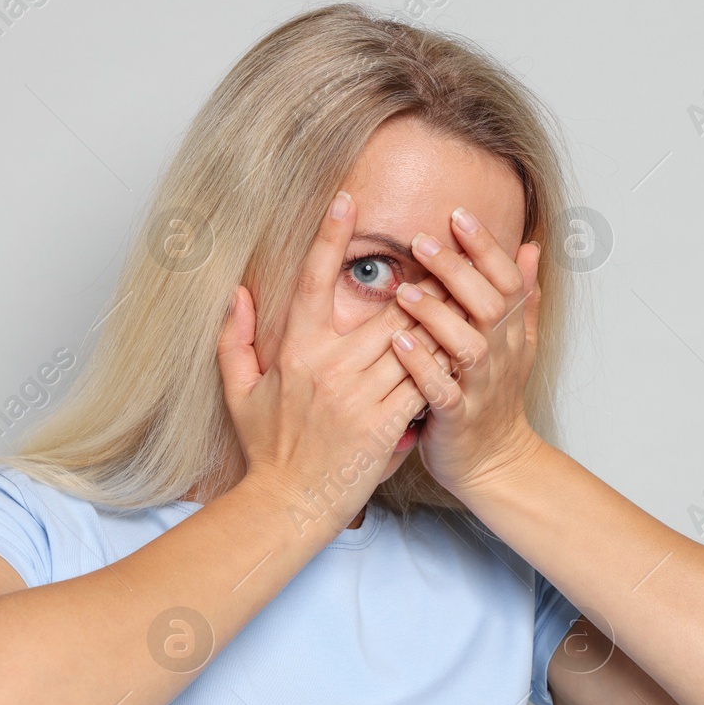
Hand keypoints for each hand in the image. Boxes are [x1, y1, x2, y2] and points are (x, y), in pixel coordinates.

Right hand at [215, 191, 458, 534]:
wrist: (288, 505)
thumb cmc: (267, 449)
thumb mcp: (238, 392)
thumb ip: (235, 339)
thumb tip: (236, 291)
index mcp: (295, 351)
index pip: (311, 280)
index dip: (329, 237)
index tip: (347, 199)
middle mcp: (329, 367)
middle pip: (387, 309)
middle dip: (420, 282)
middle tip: (446, 251)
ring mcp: (359, 396)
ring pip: (412, 341)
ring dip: (441, 318)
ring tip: (469, 291)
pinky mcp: (385, 424)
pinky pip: (422, 381)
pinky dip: (442, 363)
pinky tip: (463, 347)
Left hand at [387, 206, 545, 498]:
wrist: (494, 463)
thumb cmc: (494, 397)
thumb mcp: (516, 344)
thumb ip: (522, 296)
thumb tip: (533, 246)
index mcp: (510, 333)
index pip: (507, 280)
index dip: (486, 248)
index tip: (458, 214)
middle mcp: (501, 356)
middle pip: (489, 305)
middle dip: (458, 271)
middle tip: (421, 241)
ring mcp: (481, 388)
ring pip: (468, 346)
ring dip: (438, 317)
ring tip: (406, 291)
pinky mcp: (459, 419)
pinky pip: (443, 391)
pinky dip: (423, 368)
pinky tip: (399, 345)